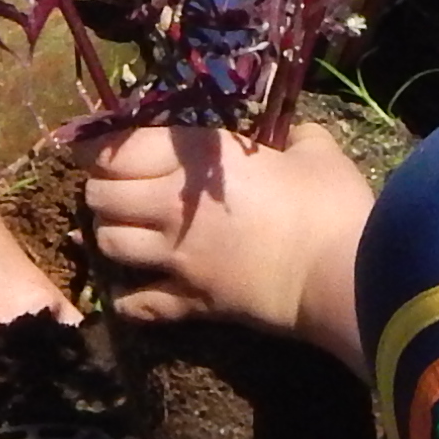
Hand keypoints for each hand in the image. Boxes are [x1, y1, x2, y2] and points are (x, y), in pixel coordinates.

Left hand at [83, 120, 376, 368]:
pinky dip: (128, 299)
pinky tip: (133, 293)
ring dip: (111, 237)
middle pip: (100, 196)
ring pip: (109, 244)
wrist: (341, 275)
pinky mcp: (191, 301)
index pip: (118, 149)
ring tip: (128, 235)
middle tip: (119, 192)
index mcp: (199, 160)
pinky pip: (136, 303)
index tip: (97, 150)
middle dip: (101, 192)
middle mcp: (172, 205)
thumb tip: (296, 135)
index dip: (98, 149)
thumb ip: (297, 136)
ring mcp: (178, 257)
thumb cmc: (330, 205)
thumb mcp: (317, 152)